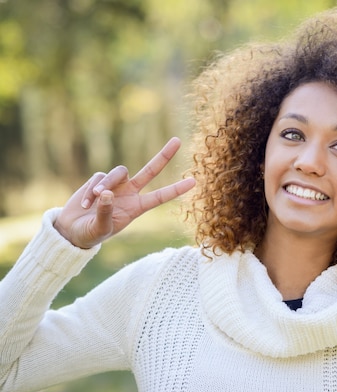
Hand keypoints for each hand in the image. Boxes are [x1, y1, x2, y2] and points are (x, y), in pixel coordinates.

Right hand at [54, 137, 195, 248]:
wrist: (71, 230)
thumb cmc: (90, 234)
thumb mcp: (99, 228)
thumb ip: (105, 213)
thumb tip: (108, 193)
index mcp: (137, 208)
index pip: (160, 197)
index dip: (176, 189)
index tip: (194, 182)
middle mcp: (130, 193)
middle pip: (150, 170)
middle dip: (164, 155)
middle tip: (178, 140)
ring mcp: (116, 185)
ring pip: (119, 172)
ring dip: (107, 183)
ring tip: (96, 198)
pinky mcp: (99, 180)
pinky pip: (99, 178)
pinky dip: (91, 190)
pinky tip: (85, 204)